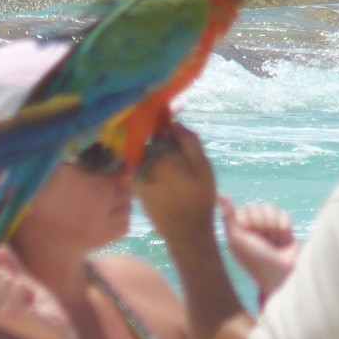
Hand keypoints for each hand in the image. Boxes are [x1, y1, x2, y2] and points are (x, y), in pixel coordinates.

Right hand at [0, 245, 76, 338]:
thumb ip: (11, 266)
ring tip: (30, 299)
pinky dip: (27, 288)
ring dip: (23, 284)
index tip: (21, 291)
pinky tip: (32, 300)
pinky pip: (16, 287)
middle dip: (17, 278)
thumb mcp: (25, 283)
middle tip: (28, 296)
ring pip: (6, 279)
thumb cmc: (40, 309)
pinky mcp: (11, 315)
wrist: (57, 330)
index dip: (9, 274)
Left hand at [133, 123, 216, 241]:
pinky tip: (167, 166)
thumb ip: (189, 141)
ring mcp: (136, 173)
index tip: (175, 106)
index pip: (158, 125)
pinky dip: (151, 159)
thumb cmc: (198, 198)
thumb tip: (174, 123)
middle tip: (178, 132)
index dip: (166, 115)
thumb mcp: (203, 166)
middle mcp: (143, 161)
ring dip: (157, 146)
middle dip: (163, 132)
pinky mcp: (135, 184)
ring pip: (147, 151)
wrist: (185, 232)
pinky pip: (142, 164)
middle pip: (151, 138)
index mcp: (160, 153)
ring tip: (175, 151)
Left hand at [220, 196, 298, 298]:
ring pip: (271, 209)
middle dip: (262, 224)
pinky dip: (285, 228)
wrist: (280, 275)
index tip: (249, 235)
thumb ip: (229, 216)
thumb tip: (218, 193)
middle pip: (258, 206)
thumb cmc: (255, 260)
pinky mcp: (285, 229)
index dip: (249, 220)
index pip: (244, 208)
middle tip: (263, 240)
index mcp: (240, 227)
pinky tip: (284, 240)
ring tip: (273, 242)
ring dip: (273, 226)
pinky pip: (285, 216)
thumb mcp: (238, 240)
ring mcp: (269, 227)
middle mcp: (253, 225)